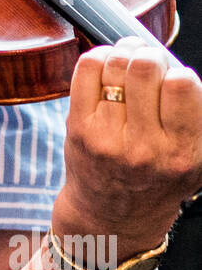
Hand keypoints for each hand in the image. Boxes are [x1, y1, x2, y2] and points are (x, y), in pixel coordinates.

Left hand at [54, 36, 201, 253]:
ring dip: (124, 53)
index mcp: (182, 152)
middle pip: (145, 68)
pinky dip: (99, 57)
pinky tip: (106, 65)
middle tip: (149, 62)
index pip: (182, 86)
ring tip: (129, 60)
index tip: (173, 79)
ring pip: (115, 65)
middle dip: (149, 55)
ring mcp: (107, 138)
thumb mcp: (196, 157)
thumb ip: (197, 115)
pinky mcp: (79, 129)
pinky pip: (87, 70)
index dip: (178, 73)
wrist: (113, 215)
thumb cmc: (158, 177)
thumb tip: (176, 67)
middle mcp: (145, 148)